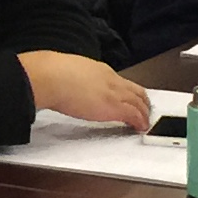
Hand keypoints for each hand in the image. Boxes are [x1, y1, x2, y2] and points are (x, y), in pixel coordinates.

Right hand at [20, 52, 152, 131]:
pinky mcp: (114, 107)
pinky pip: (135, 115)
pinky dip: (141, 122)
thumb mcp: (67, 72)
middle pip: (136, 91)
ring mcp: (114, 93)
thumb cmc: (52, 74)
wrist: (52, 77)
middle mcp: (111, 80)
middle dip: (143, 102)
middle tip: (145, 111)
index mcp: (100, 70)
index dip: (129, 92)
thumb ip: (71, 79)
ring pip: (140, 102)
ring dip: (144, 113)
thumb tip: (63, 84)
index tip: (129, 98)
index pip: (121, 81)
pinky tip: (141, 127)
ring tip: (145, 122)